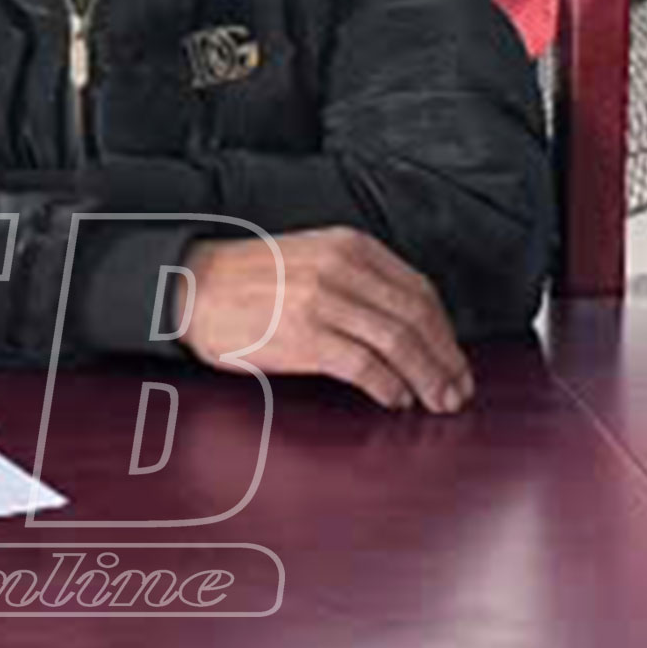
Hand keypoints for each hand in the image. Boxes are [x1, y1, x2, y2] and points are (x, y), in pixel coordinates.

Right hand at [175, 228, 471, 413]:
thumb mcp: (312, 257)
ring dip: (427, 379)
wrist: (189, 288)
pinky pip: (365, 366)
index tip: (455, 360)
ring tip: (436, 402)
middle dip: (446, 360)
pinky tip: (394, 400)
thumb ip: (358, 279)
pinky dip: (389, 387)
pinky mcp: (305, 335)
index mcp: (349, 246)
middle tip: (456, 391)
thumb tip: (409, 327)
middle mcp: (341, 269)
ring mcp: (323, 301)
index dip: (446, 333)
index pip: (420, 291)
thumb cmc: (248, 280)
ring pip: (399, 344)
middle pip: (417, 319)